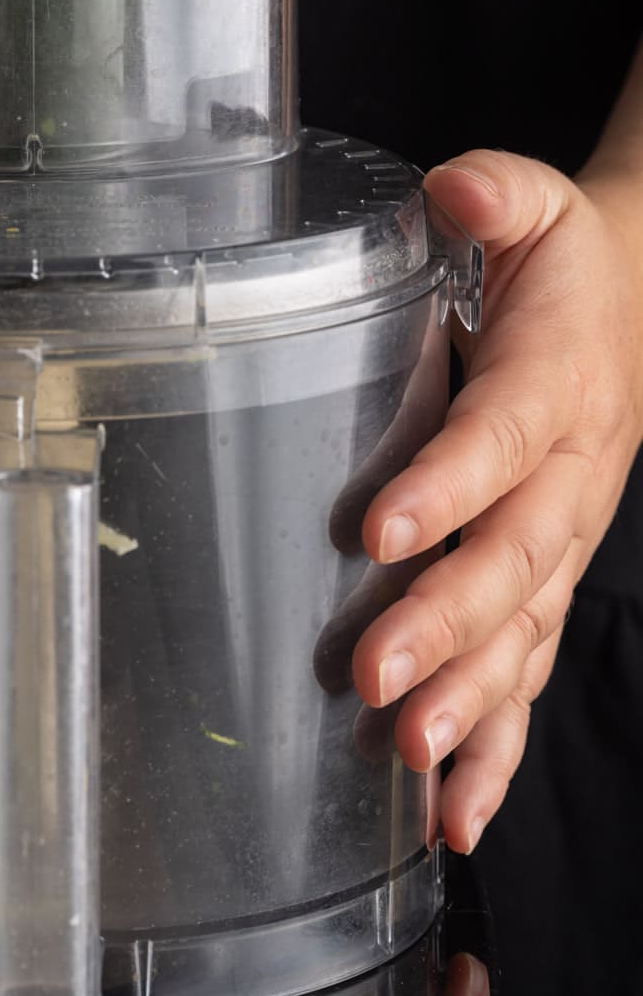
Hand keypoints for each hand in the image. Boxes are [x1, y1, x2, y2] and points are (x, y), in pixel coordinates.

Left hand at [349, 150, 642, 851]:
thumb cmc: (563, 268)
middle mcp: (566, 476)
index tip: (380, 530)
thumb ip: (496, 193)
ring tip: (413, 764)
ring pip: (522, 632)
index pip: (498, 438)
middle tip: (377, 683)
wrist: (631, 311)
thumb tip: (452, 186)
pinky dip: (496, 743)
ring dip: (471, 703)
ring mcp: (561, 539)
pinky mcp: (547, 578)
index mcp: (553, 383)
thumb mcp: (536, 205)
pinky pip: (526, 670)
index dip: (446, 485)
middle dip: (445, 627)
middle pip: (511, 560)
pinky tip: (456, 809)